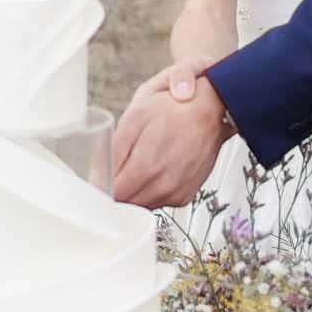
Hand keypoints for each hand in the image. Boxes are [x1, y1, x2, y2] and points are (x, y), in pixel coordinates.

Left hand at [113, 64, 229, 207]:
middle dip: (118, 188)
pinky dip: (152, 190)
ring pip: (142, 205)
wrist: (212, 109)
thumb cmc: (174, 107)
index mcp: (147, 167)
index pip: (113, 195)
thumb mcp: (135, 116)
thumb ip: (115, 148)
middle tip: (117, 167)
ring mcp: (177, 193)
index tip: (100, 176)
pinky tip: (155, 170)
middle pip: (126, 203)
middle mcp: (164, 185)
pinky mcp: (185, 196)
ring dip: (135, 190)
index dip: (102, 186)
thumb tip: (99, 174)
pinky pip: (159, 202)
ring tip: (139, 164)